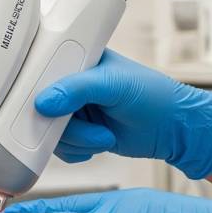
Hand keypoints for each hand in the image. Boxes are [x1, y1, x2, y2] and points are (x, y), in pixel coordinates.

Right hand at [38, 49, 211, 178]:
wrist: (176, 130)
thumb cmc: (154, 96)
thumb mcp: (113, 85)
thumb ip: (76, 89)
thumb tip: (43, 103)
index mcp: (78, 60)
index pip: (42, 69)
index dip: (35, 87)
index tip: (40, 104)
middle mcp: (72, 85)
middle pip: (41, 106)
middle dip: (61, 122)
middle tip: (78, 123)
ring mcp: (75, 110)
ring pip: (50, 131)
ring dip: (77, 140)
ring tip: (103, 135)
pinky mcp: (80, 133)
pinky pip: (61, 148)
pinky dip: (78, 151)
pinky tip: (98, 143)